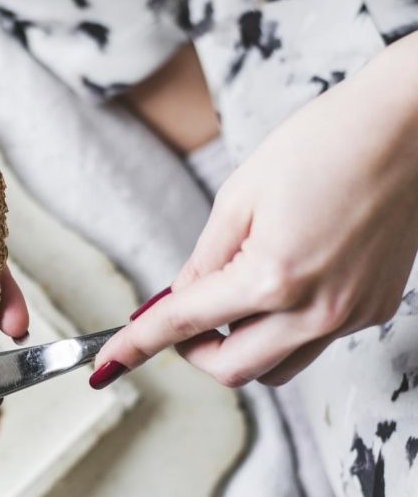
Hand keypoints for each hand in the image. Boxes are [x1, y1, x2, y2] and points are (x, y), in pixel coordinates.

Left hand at [91, 32, 417, 388]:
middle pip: (231, 370)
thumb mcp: (241, 195)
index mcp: (272, 277)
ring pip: (275, 369)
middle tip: (177, 323)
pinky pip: (312, 342)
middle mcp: (315, 310)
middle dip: (191, 353)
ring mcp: (350, 315)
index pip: (184, 324)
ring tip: (228, 306)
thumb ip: (203, 259)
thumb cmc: (324, 144)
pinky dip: (282, 331)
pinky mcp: (375, 309)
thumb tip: (180, 300)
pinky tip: (281, 287)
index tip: (108, 363)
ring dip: (238, 351)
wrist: (410, 126)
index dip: (137, 345)